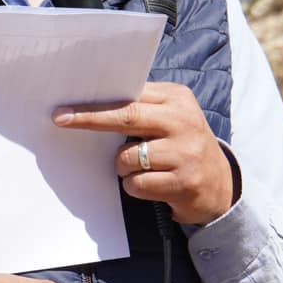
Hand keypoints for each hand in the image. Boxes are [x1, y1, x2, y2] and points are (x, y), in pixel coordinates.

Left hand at [53, 82, 235, 224]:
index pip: (130, 96)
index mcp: (178, 99)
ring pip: (126, 157)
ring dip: (122, 167)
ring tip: (139, 168)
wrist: (221, 186)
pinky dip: (134, 187)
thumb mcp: (172, 118)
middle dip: (90, 120)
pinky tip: (151, 185)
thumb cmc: (183, 147)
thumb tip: (93, 103)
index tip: (65, 108)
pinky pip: (137, 184)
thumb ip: (143, 108)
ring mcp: (185, 153)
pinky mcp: (183, 183)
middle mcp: (183, 121)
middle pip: (126, 117)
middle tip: (62, 120)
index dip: (95, 103)